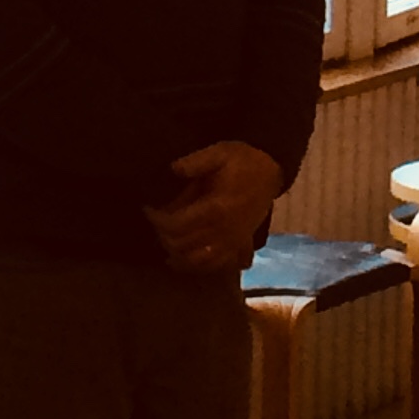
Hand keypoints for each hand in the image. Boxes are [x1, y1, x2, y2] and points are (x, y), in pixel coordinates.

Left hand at [144, 141, 283, 272]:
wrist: (271, 170)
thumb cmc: (243, 160)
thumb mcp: (219, 153)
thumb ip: (194, 162)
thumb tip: (171, 169)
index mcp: (217, 208)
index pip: (177, 225)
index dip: (157, 219)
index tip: (147, 209)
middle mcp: (224, 231)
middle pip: (183, 245)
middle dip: (163, 236)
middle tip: (155, 223)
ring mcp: (233, 241)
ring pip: (198, 261)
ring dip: (178, 256)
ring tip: (165, 244)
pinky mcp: (239, 245)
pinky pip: (217, 265)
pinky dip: (199, 266)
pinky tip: (185, 260)